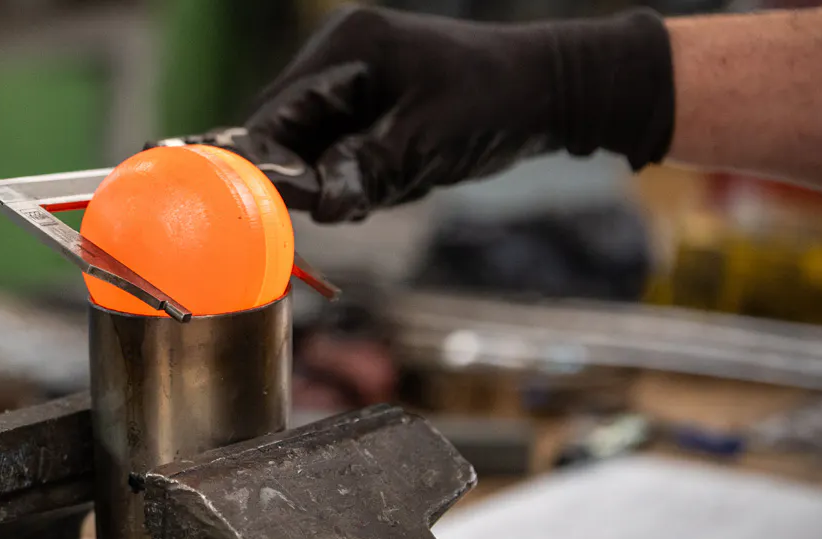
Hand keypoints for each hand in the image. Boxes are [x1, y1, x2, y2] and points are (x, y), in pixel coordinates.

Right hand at [229, 6, 674, 222]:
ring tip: (393, 186)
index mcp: (348, 46)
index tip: (268, 208)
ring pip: (316, 147)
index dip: (266, 159)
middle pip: (290, 129)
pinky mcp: (374, 108)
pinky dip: (362, 177)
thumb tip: (318, 209)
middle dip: (308, 174)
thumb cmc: (497, 102)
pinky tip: (404, 180)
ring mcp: (358, 82)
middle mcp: (342, 58)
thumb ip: (365, 171)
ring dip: (338, 180)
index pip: (278, 109)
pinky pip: (344, 152)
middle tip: (343, 207)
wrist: (555, 91)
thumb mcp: (427, 140)